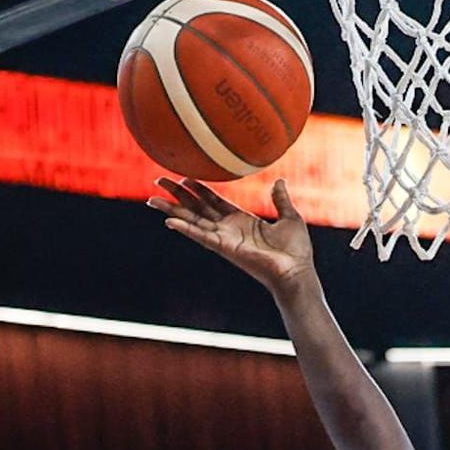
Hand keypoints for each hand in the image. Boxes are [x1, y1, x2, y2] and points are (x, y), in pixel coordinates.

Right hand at [148, 177, 314, 290]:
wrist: (297, 272)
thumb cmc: (296, 252)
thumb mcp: (290, 218)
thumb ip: (281, 200)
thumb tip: (280, 182)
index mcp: (242, 221)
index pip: (214, 202)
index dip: (199, 189)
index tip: (185, 176)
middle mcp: (229, 230)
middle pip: (197, 208)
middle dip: (178, 195)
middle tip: (159, 180)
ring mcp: (224, 239)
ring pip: (192, 221)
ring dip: (172, 210)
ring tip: (152, 199)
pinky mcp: (225, 248)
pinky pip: (201, 236)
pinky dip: (185, 229)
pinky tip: (169, 221)